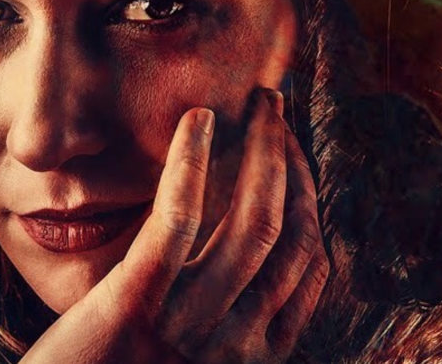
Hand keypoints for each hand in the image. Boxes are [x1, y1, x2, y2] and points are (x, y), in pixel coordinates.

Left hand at [20, 89, 329, 363]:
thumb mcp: (187, 354)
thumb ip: (221, 314)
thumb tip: (249, 248)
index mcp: (257, 356)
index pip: (308, 262)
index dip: (307, 196)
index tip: (291, 150)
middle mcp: (236, 346)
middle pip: (289, 236)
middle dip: (292, 162)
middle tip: (273, 108)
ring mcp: (187, 328)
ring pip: (253, 223)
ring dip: (263, 151)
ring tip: (255, 104)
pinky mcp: (133, 306)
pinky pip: (177, 223)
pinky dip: (192, 164)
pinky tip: (197, 121)